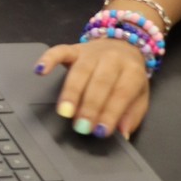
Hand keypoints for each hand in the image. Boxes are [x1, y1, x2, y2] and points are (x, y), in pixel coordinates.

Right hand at [35, 39, 150, 138]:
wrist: (123, 45)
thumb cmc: (130, 76)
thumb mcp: (140, 96)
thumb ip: (131, 115)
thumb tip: (122, 134)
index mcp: (132, 71)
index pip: (120, 93)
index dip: (110, 113)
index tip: (100, 132)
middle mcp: (111, 58)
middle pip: (99, 83)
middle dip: (89, 107)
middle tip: (80, 126)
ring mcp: (91, 52)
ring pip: (79, 71)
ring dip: (71, 93)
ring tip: (64, 112)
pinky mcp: (74, 48)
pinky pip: (59, 51)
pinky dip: (48, 59)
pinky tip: (40, 71)